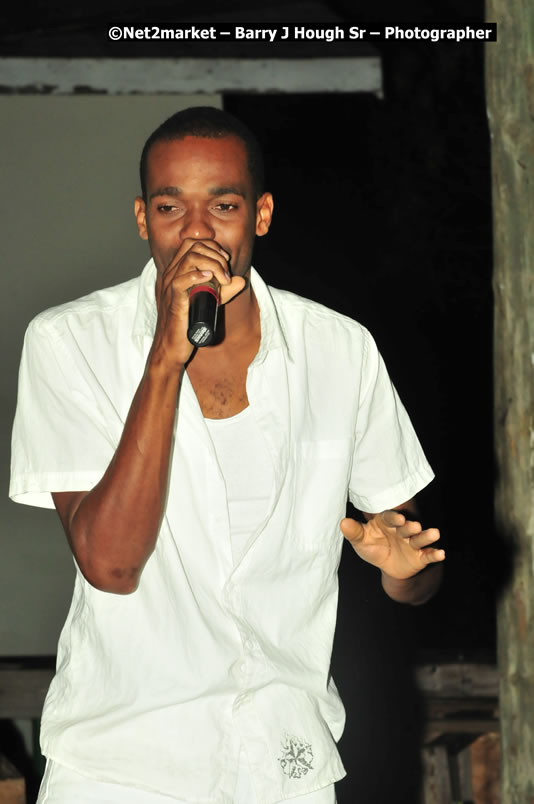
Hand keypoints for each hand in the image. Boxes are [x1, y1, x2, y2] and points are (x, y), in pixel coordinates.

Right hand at [152, 238, 245, 367]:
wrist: (173, 346)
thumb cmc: (187, 324)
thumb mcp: (209, 302)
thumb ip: (225, 290)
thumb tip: (241, 280)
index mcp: (176, 271)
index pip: (192, 243)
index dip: (212, 247)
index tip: (225, 261)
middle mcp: (171, 274)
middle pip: (193, 247)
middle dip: (216, 256)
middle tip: (227, 274)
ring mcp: (170, 286)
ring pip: (190, 259)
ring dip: (213, 265)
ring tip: (224, 280)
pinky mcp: (173, 301)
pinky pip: (181, 280)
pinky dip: (198, 276)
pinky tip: (210, 279)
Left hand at [340, 511, 444, 579]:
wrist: (389, 566)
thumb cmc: (373, 547)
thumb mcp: (361, 541)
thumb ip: (354, 532)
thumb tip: (343, 522)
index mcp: (387, 523)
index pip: (390, 518)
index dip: (394, 518)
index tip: (398, 518)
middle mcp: (402, 531)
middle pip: (407, 527)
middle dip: (410, 527)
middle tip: (414, 525)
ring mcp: (412, 543)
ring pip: (420, 539)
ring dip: (426, 536)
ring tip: (435, 533)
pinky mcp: (420, 557)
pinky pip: (428, 555)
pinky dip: (435, 554)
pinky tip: (441, 554)